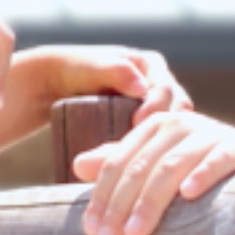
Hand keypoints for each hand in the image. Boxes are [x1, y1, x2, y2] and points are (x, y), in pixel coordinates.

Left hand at [0, 46, 192, 148]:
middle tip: (145, 151)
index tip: (137, 125)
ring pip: (172, 131)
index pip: (166, 91)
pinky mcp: (146, 127)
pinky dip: (155, 155)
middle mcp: (159, 86)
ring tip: (146, 164)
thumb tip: (141, 88)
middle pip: (175, 113)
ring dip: (163, 148)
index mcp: (152, 66)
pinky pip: (159, 142)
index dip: (156, 109)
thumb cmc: (75, 69)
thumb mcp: (94, 66)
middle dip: (165, 132)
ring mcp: (154, 108)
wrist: (59, 82)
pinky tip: (147, 169)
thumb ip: (115, 71)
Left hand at [74, 110, 234, 234]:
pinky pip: (220, 158)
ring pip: (172, 165)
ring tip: (136, 233)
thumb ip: (122, 163)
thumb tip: (78, 164)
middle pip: (140, 166)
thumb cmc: (201, 170)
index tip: (90, 232)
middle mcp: (180, 125)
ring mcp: (212, 133)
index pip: (118, 162)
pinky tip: (188, 194)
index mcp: (154, 128)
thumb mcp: (159, 166)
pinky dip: (203, 173)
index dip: (101, 197)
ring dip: (151, 201)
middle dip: (120, 206)